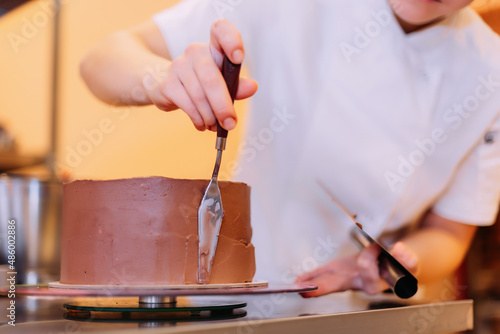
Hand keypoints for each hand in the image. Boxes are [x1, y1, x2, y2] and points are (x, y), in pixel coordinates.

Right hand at [146, 19, 257, 131]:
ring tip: (215, 125)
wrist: (167, 87)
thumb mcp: (222, 83)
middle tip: (230, 123)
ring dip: (210, 116)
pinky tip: (202, 124)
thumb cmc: (202, 84)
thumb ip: (237, 85)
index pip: (221, 31)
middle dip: (223, 106)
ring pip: (199, 96)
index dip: (231, 40)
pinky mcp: (167, 84)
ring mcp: (178, 66)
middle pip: (211, 79)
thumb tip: (252, 87)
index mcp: (214, 47)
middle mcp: (195, 52)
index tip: (238, 58)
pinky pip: (187, 105)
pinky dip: (198, 119)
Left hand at [295, 242, 418, 297]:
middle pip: (342, 286)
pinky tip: (300, 281)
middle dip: (326, 287)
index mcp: (379, 282)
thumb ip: (407, 258)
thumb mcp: (408, 262)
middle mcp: (361, 282)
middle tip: (311, 288)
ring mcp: (349, 278)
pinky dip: (313, 277)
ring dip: (314, 283)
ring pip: (330, 282)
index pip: (371, 277)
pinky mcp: (341, 271)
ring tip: (299, 285)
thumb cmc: (399, 265)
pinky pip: (325, 275)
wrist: (393, 264)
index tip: (373, 247)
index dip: (369, 263)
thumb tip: (400, 250)